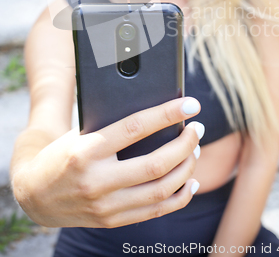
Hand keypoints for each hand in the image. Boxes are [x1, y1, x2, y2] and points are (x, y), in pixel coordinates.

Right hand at [12, 97, 203, 227]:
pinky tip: (190, 181)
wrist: (34, 194)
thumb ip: (113, 128)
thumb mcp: (80, 133)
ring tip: (194, 150)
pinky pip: (155, 211)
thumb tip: (159, 116)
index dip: (167, 113)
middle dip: (186, 144)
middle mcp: (96, 181)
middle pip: (156, 164)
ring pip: (161, 190)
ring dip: (187, 168)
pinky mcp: (112, 221)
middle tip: (197, 128)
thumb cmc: (61, 154)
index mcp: (86, 151)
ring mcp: (106, 206)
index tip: (190, 104)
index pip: (135, 128)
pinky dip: (179, 196)